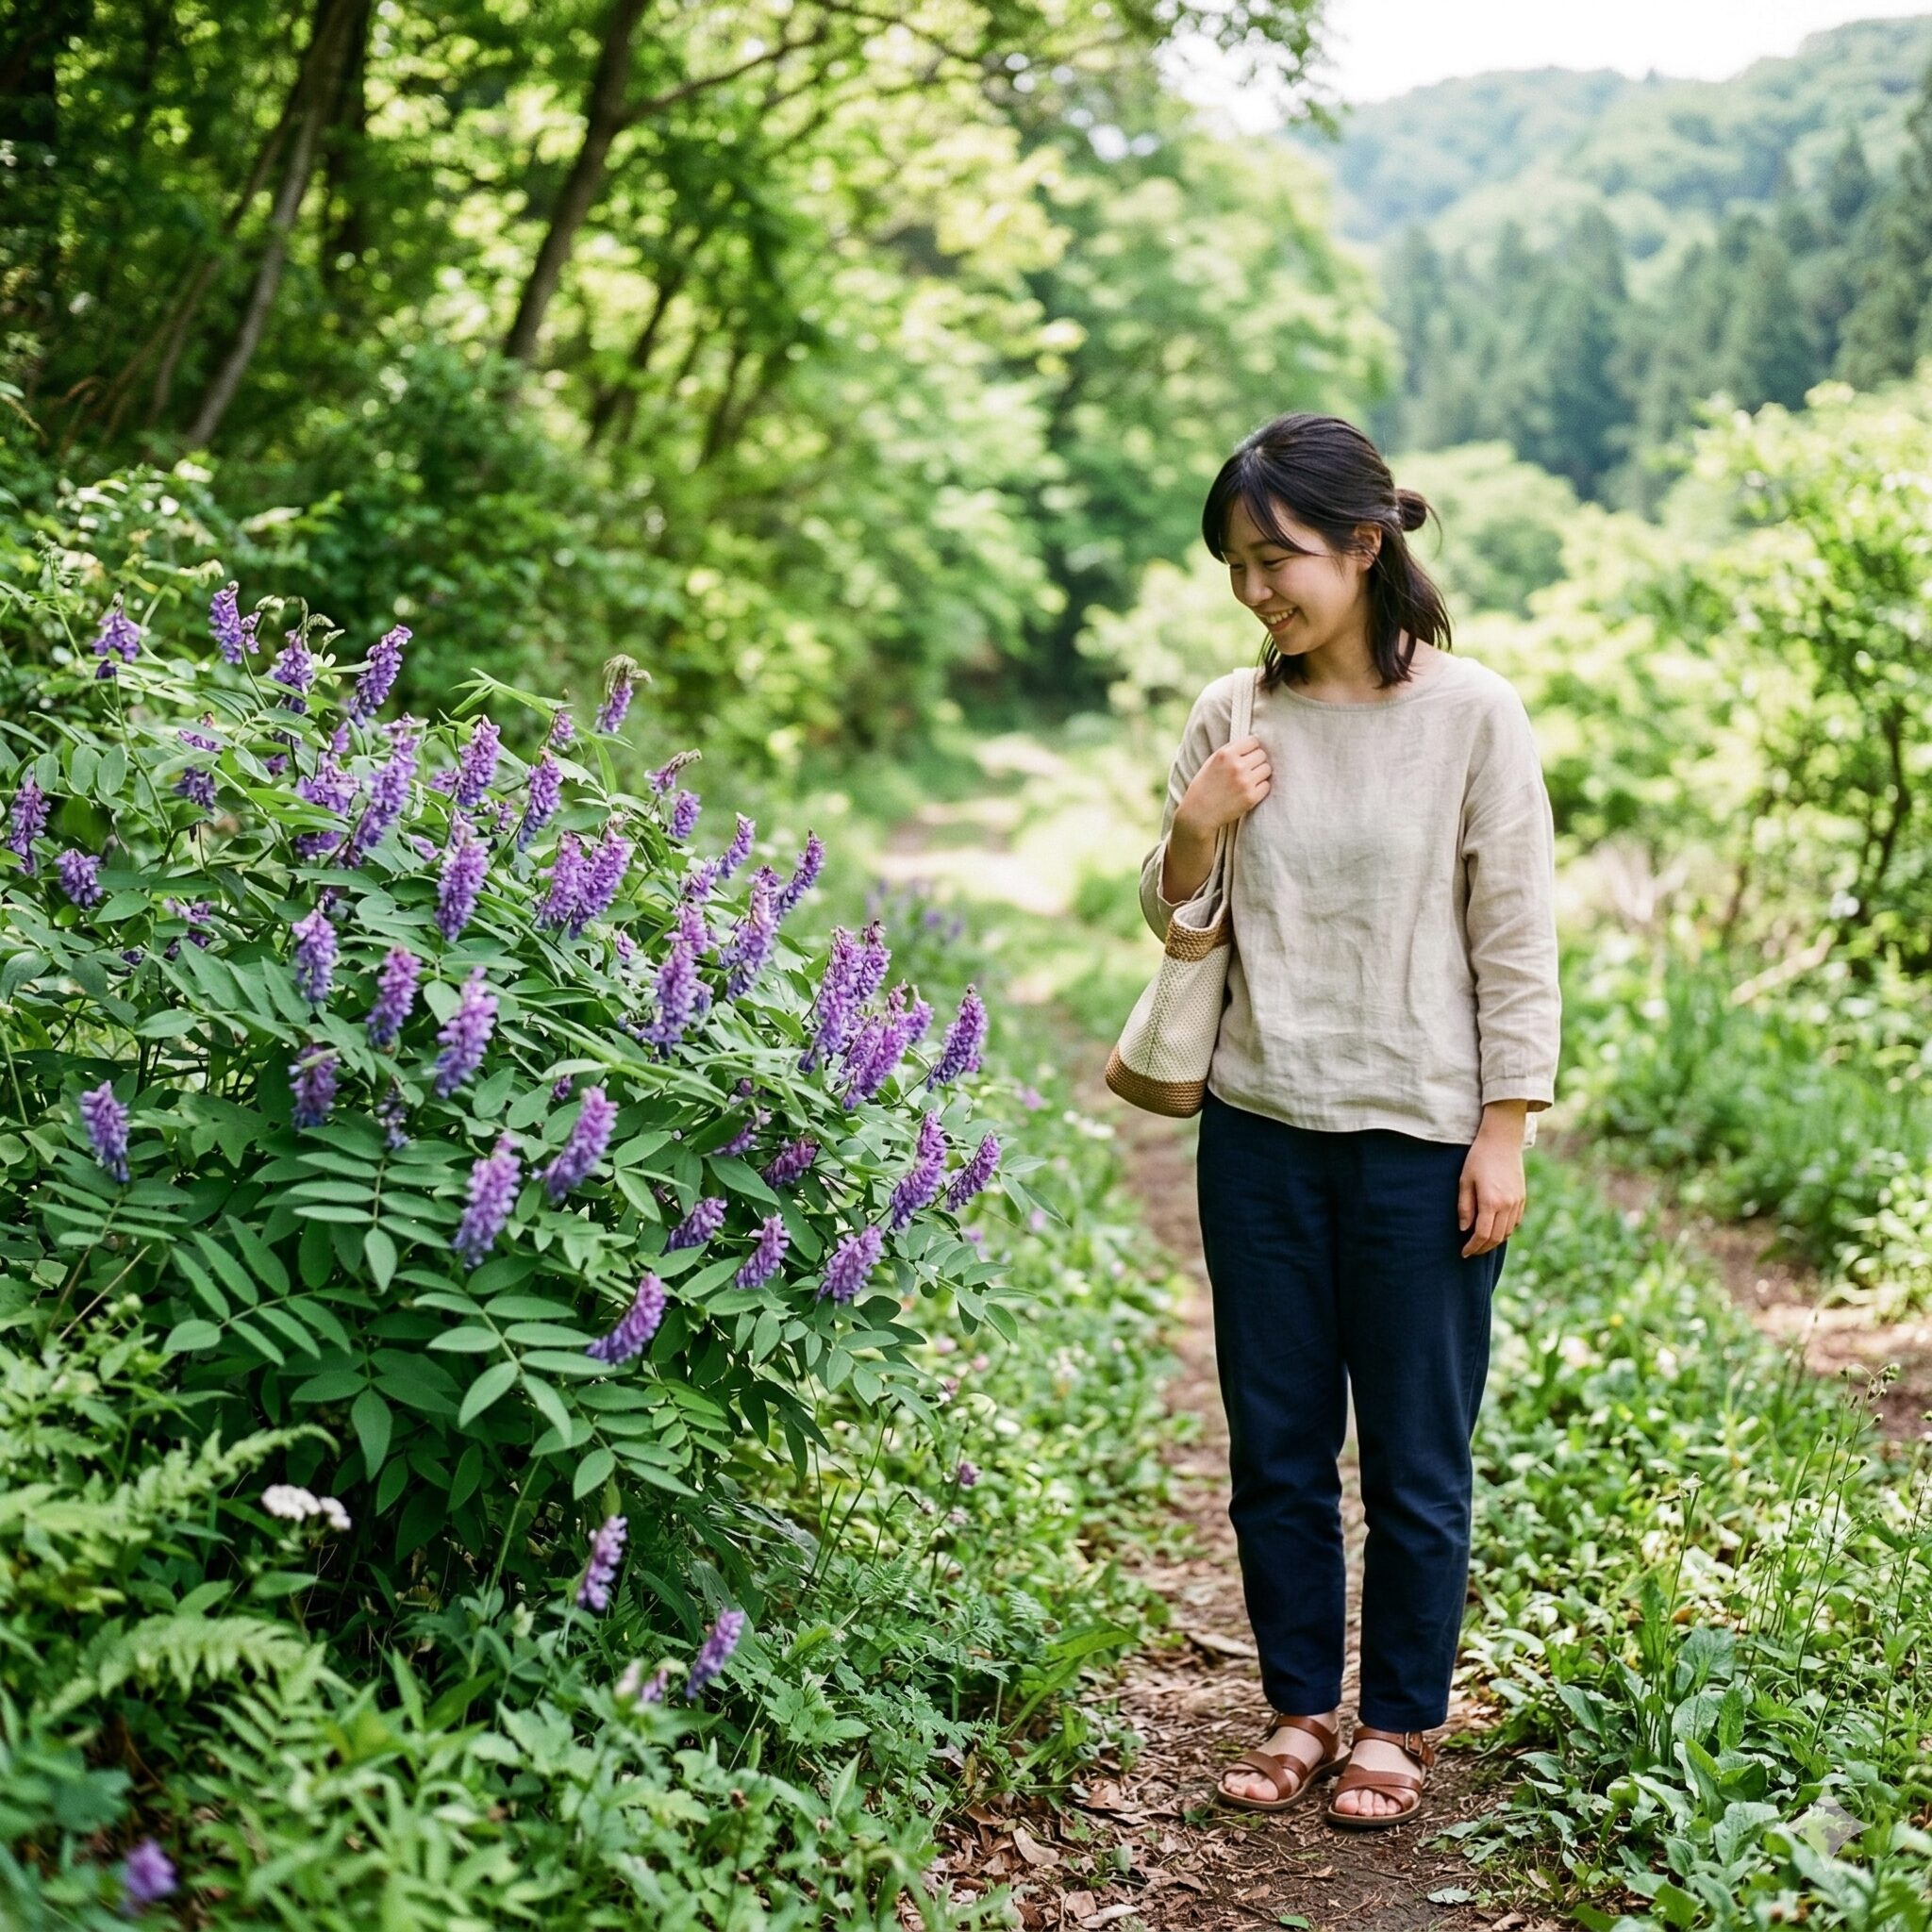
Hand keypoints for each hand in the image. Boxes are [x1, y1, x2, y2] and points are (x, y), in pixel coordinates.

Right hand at [1177, 734, 1270, 838]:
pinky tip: (1248, 791)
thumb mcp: (1212, 761)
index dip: (1251, 748)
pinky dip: (1260, 788)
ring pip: (1266, 769)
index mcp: (1225, 754)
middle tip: (1246, 770)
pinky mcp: (1251, 797)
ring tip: (1247, 780)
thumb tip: (1253, 742)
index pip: (1253, 741)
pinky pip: (1266, 785)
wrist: (1199, 812)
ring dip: (1259, 774)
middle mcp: (1237, 766)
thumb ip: (1231, 750)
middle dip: (1256, 761)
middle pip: (1262, 755)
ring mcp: (1245, 782)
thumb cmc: (1205, 785)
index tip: (1247, 755)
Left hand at [1457, 1125, 1524, 1257]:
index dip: (1473, 1247)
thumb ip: (1465, 1207)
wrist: (1502, 1141)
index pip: (1483, 1234)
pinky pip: (1515, 1222)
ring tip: (1481, 1242)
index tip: (1464, 1252)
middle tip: (1471, 1251)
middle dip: (1483, 1248)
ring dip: (1494, 1241)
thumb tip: (1464, 1229)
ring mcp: (1517, 1202)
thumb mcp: (1465, 1181)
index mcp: (1491, 1201)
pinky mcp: (1522, 1198)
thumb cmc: (1478, 1159)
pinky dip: (1505, 1230)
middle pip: (1497, 1237)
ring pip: (1507, 1232)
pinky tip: (1494, 1229)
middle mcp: (1507, 1205)